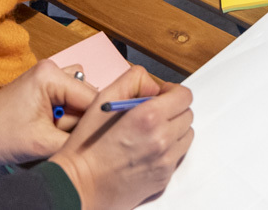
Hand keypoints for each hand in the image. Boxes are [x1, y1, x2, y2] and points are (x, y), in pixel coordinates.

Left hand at [0, 60, 96, 163]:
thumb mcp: (42, 143)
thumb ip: (76, 139)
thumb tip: (101, 140)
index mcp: (51, 76)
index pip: (91, 97)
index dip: (96, 120)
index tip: (95, 139)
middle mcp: (52, 68)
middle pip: (87, 95)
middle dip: (80, 119)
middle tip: (61, 135)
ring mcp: (48, 74)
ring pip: (79, 95)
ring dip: (73, 116)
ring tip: (54, 129)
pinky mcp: (44, 83)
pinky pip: (68, 96)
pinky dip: (65, 113)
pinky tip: (51, 125)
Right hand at [51, 64, 194, 209]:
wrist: (79, 185)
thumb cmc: (87, 146)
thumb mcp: (103, 101)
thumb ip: (131, 81)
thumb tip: (152, 83)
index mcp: (149, 117)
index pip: (184, 96)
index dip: (172, 92)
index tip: (160, 95)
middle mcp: (162, 139)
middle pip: (187, 115)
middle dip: (173, 110)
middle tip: (153, 113)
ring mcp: (165, 161)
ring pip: (186, 136)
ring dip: (173, 130)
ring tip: (150, 132)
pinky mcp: (163, 178)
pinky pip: (177, 156)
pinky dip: (168, 150)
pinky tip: (146, 150)